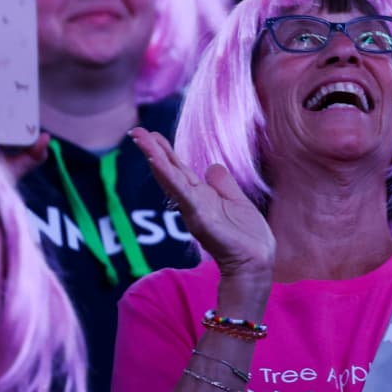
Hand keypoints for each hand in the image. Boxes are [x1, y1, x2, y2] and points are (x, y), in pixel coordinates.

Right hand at [133, 127, 274, 280]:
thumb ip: (223, 184)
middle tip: (135, 130)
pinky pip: (181, 193)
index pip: (179, 169)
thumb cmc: (248, 237)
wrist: (256, 262)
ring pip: (170, 178)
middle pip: (169, 170)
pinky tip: (156, 162)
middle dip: (152, 150)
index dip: (165, 151)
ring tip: (140, 139)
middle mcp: (193, 201)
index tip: (151, 134)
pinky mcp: (199, 216)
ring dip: (155, 157)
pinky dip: (167, 176)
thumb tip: (212, 167)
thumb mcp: (237, 201)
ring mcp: (193, 208)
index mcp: (202, 195)